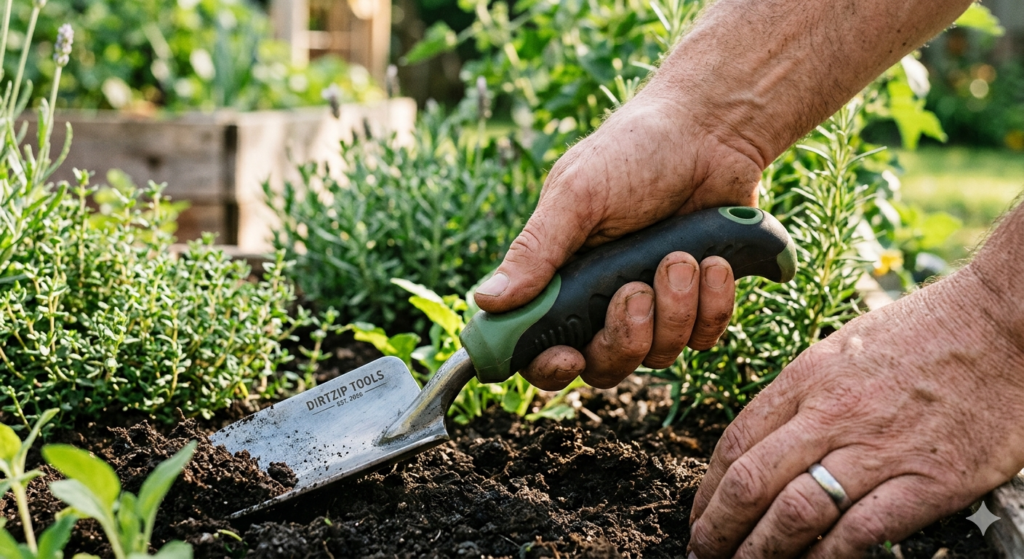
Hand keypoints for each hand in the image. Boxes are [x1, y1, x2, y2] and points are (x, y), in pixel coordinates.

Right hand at [474, 93, 763, 389]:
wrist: (712, 130)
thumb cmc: (633, 152)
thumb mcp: (576, 196)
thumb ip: (535, 252)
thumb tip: (484, 301)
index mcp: (563, 278)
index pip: (541, 347)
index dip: (550, 366)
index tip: (568, 357)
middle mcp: (604, 301)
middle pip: (604, 365)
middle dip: (624, 337)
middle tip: (635, 291)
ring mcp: (656, 305)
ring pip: (659, 355)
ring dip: (675, 309)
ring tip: (682, 256)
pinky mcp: (701, 302)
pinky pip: (704, 338)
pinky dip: (713, 305)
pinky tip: (714, 262)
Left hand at [687, 264, 1023, 557]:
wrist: (1000, 323)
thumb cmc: (921, 332)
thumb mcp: (840, 350)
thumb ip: (800, 396)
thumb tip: (763, 443)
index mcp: (806, 379)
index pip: (735, 444)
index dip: (708, 491)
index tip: (700, 516)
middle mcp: (832, 414)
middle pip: (752, 482)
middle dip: (719, 529)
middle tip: (703, 553)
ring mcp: (880, 448)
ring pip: (796, 512)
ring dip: (760, 551)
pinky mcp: (929, 480)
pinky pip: (862, 530)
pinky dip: (827, 557)